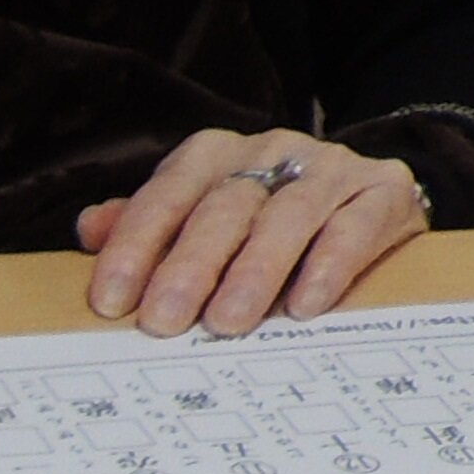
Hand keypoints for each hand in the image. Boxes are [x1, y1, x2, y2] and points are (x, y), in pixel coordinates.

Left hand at [80, 128, 427, 336]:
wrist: (365, 197)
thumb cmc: (258, 223)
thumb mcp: (194, 219)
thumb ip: (144, 226)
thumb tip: (90, 228)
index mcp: (213, 155)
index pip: (165, 197)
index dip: (134, 248)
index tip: (110, 301)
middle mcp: (271, 151)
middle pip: (224, 208)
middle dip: (189, 267)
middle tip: (163, 321)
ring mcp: (331, 167)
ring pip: (288, 216)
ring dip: (255, 273)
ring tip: (227, 322)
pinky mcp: (384, 191)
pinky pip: (355, 226)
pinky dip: (328, 266)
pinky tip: (304, 305)